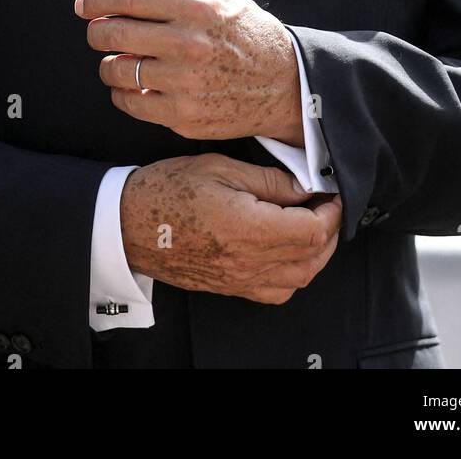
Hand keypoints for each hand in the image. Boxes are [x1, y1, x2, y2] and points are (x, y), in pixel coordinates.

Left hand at [75, 0, 302, 140]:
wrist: (285, 83)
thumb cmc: (244, 29)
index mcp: (195, 7)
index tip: (84, 4)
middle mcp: (188, 44)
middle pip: (114, 34)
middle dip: (96, 31)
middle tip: (98, 31)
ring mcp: (185, 84)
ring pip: (117, 71)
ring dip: (109, 64)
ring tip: (120, 59)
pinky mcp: (183, 116)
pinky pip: (131, 104)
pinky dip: (123, 93)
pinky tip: (134, 85)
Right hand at [119, 152, 341, 302]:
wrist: (128, 224)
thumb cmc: (168, 191)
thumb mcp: (221, 167)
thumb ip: (269, 179)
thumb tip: (304, 186)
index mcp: (250, 228)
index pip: (314, 231)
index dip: (331, 211)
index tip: (331, 193)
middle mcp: (249, 262)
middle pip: (313, 259)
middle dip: (329, 231)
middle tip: (326, 205)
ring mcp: (240, 280)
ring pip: (300, 279)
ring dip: (316, 254)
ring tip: (311, 225)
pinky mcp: (231, 288)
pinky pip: (277, 291)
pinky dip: (294, 273)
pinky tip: (288, 251)